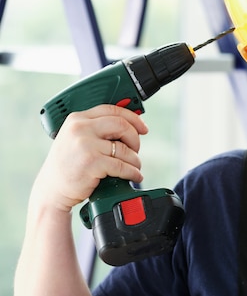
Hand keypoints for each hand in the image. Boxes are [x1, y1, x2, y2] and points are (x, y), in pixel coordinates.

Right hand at [32, 104, 148, 212]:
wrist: (51, 189)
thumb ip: (97, 128)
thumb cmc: (68, 165)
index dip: (132, 118)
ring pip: (124, 148)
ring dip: (135, 159)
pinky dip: (132, 172)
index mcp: (77, 119)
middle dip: (135, 138)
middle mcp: (80, 129)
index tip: (143, 127)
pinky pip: (122, 166)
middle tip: (136, 149)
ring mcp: (85, 145)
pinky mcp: (91, 163)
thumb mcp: (76, 138)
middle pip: (121, 125)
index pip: (112, 110)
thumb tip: (132, 124)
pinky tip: (134, 175)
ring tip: (134, 166)